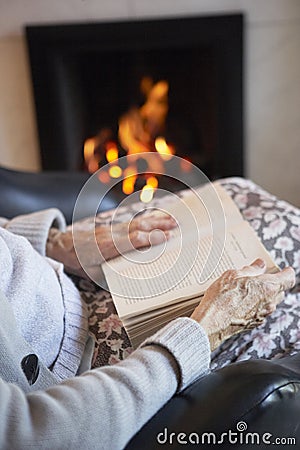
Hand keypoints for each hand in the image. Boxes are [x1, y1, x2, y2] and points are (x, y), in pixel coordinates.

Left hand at [46, 211, 176, 278]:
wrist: (61, 246)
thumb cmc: (78, 262)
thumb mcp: (93, 275)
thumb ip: (111, 276)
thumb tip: (131, 284)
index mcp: (108, 247)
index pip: (133, 240)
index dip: (150, 238)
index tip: (167, 238)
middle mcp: (112, 235)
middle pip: (138, 227)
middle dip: (159, 226)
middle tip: (177, 226)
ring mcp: (113, 229)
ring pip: (137, 223)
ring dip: (155, 220)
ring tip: (172, 219)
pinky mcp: (112, 228)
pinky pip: (132, 223)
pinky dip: (146, 220)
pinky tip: (156, 219)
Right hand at [191, 259, 294, 350]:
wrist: (213, 321)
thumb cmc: (223, 298)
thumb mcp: (234, 274)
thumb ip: (251, 269)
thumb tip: (259, 265)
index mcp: (268, 287)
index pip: (288, 278)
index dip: (286, 272)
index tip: (283, 269)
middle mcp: (270, 302)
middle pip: (280, 290)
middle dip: (272, 283)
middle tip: (258, 277)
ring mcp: (263, 314)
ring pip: (270, 302)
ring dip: (262, 295)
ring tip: (245, 289)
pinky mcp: (254, 323)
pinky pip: (260, 311)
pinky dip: (254, 305)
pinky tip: (240, 301)